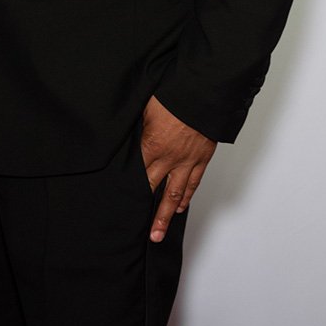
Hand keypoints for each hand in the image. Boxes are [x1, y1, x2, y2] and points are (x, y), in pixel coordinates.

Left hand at [141, 95, 215, 242]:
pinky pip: (193, 183)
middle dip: (145, 210)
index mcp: (152, 145)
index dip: (129, 187)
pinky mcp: (202, 158)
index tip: (121, 200)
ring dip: (166, 215)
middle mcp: (169, 158)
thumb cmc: (176, 94)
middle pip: (152, 189)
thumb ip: (140, 125)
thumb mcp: (147, 107)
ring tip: (159, 232)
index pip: (137, 172)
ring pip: (175, 194)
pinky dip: (187, 197)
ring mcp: (187, 161)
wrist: (205, 93)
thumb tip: (131, 132)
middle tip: (141, 230)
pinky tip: (181, 207)